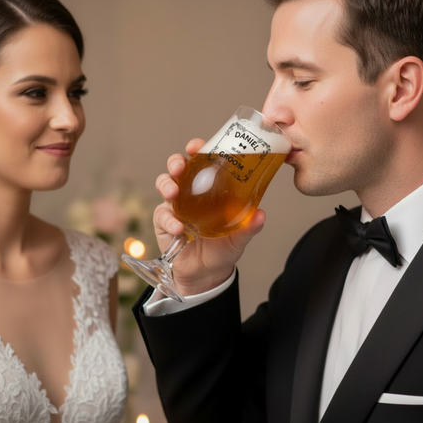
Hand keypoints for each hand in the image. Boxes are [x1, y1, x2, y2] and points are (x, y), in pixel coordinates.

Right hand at [154, 138, 265, 295]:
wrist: (206, 275)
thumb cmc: (223, 250)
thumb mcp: (239, 238)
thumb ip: (248, 227)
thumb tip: (261, 214)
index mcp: (210, 189)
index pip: (202, 162)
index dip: (198, 150)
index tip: (196, 146)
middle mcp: (191, 193)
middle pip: (178, 168)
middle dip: (176, 162)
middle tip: (179, 167)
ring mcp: (175, 206)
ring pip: (164, 185)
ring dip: (166, 185)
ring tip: (172, 194)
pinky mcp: (163, 223)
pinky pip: (161, 215)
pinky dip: (168, 220)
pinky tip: (178, 228)